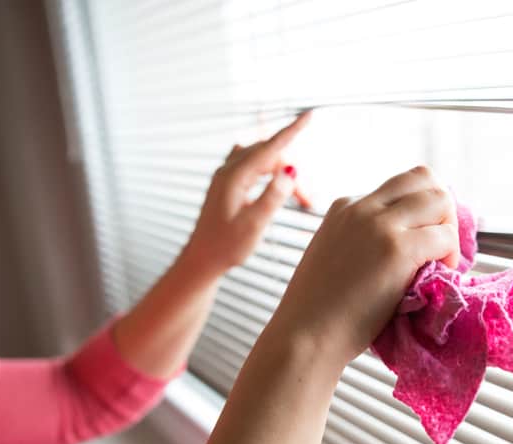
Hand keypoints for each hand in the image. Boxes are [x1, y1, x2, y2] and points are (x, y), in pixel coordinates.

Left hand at [183, 112, 310, 277]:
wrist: (202, 259)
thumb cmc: (227, 247)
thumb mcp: (254, 225)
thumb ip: (273, 197)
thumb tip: (291, 171)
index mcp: (235, 177)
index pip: (270, 147)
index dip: (292, 131)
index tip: (310, 114)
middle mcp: (228, 171)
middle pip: (269, 156)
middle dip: (292, 172)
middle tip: (308, 201)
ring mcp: (225, 175)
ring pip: (262, 160)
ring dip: (282, 172)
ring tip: (299, 198)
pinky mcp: (227, 183)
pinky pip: (252, 163)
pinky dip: (269, 167)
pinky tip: (274, 175)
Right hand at [271, 166, 458, 365]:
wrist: (304, 336)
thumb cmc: (319, 311)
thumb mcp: (337, 257)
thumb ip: (364, 241)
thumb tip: (406, 247)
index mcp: (346, 206)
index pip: (400, 187)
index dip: (422, 211)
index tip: (425, 239)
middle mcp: (362, 206)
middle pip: (424, 178)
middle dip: (443, 209)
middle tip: (440, 246)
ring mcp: (380, 225)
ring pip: (440, 199)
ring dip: (450, 229)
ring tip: (440, 262)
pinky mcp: (397, 249)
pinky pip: (445, 236)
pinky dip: (451, 255)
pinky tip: (437, 277)